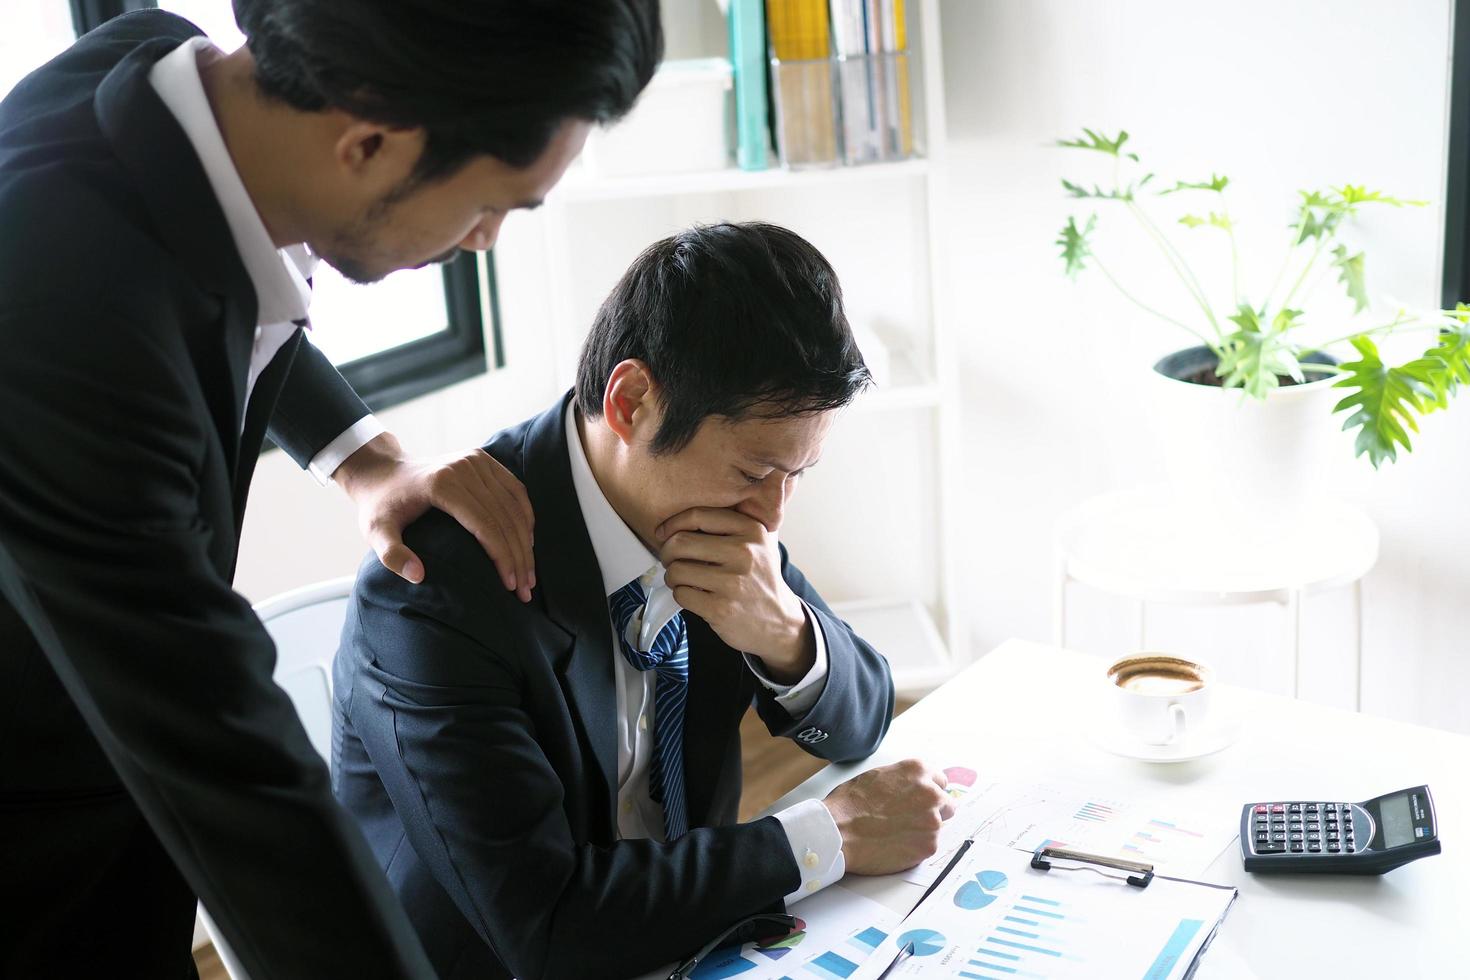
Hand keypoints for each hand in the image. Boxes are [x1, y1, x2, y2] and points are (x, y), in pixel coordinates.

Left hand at [333, 432, 534, 599]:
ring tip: (529, 574)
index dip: (501, 557)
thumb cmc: (381, 506)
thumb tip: (419, 577)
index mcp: (441, 484)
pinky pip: (515, 489)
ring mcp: (476, 460)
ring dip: (526, 542)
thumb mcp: (376, 532)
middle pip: (504, 517)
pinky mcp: (483, 459)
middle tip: (525, 590)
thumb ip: (393, 556)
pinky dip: (525, 517)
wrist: (382, 470)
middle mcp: (464, 468)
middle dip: (518, 557)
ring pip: (514, 505)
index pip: (485, 524)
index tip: (509, 586)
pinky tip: (527, 543)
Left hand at [656, 507, 811, 681]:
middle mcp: (744, 553)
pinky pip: (681, 594)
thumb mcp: (760, 541)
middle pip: (680, 542)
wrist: (779, 621)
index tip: (663, 533)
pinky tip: (694, 595)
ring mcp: (733, 583)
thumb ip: (735, 520)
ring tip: (684, 579)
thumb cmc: (760, 578)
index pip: (698, 516)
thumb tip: (689, 504)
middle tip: (670, 559)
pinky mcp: (721, 609)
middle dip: (667, 552)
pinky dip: (681, 595)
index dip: (672, 523)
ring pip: (676, 570)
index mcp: (751, 530)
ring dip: (672, 576)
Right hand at [822, 760, 953, 874]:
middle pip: (946, 805)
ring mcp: (932, 821)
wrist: (839, 831)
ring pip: (937, 827)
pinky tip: (895, 844)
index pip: (940, 781)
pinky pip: (928, 846)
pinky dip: (915, 847)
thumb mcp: (878, 776)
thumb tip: (911, 788)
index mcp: (918, 771)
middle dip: (933, 811)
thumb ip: (903, 780)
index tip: (922, 800)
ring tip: (896, 833)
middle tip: (911, 819)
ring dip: (922, 830)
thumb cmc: (850, 803)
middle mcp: (931, 793)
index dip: (929, 792)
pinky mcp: (929, 846)